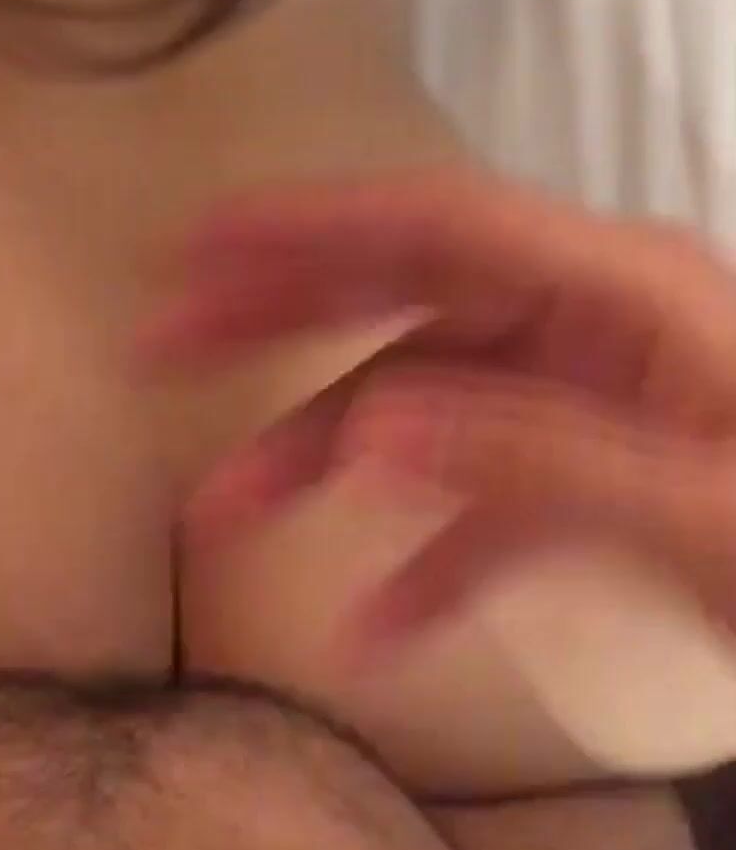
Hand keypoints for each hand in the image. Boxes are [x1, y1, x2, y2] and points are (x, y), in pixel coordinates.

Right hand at [138, 166, 735, 650]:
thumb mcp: (700, 513)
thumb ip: (538, 459)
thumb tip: (369, 425)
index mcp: (628, 289)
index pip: (442, 224)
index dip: (314, 220)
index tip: (202, 236)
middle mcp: (601, 319)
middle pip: (415, 291)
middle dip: (286, 314)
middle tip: (166, 338)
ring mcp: (600, 392)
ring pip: (432, 398)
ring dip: (328, 456)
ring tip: (223, 516)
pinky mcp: (606, 470)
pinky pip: (489, 493)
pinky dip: (426, 556)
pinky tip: (372, 629)